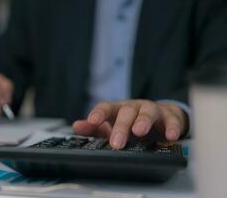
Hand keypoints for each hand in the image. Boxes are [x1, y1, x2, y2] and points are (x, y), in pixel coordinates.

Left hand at [73, 100, 187, 149]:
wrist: (158, 116)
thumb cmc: (130, 122)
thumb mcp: (110, 126)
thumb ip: (93, 128)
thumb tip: (76, 126)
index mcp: (118, 109)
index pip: (106, 107)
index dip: (99, 113)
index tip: (92, 121)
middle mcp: (134, 107)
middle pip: (127, 111)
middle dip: (121, 126)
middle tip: (116, 142)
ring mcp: (151, 110)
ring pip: (148, 111)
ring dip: (143, 121)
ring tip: (139, 132)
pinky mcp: (168, 116)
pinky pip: (171, 120)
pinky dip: (172, 127)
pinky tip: (171, 136)